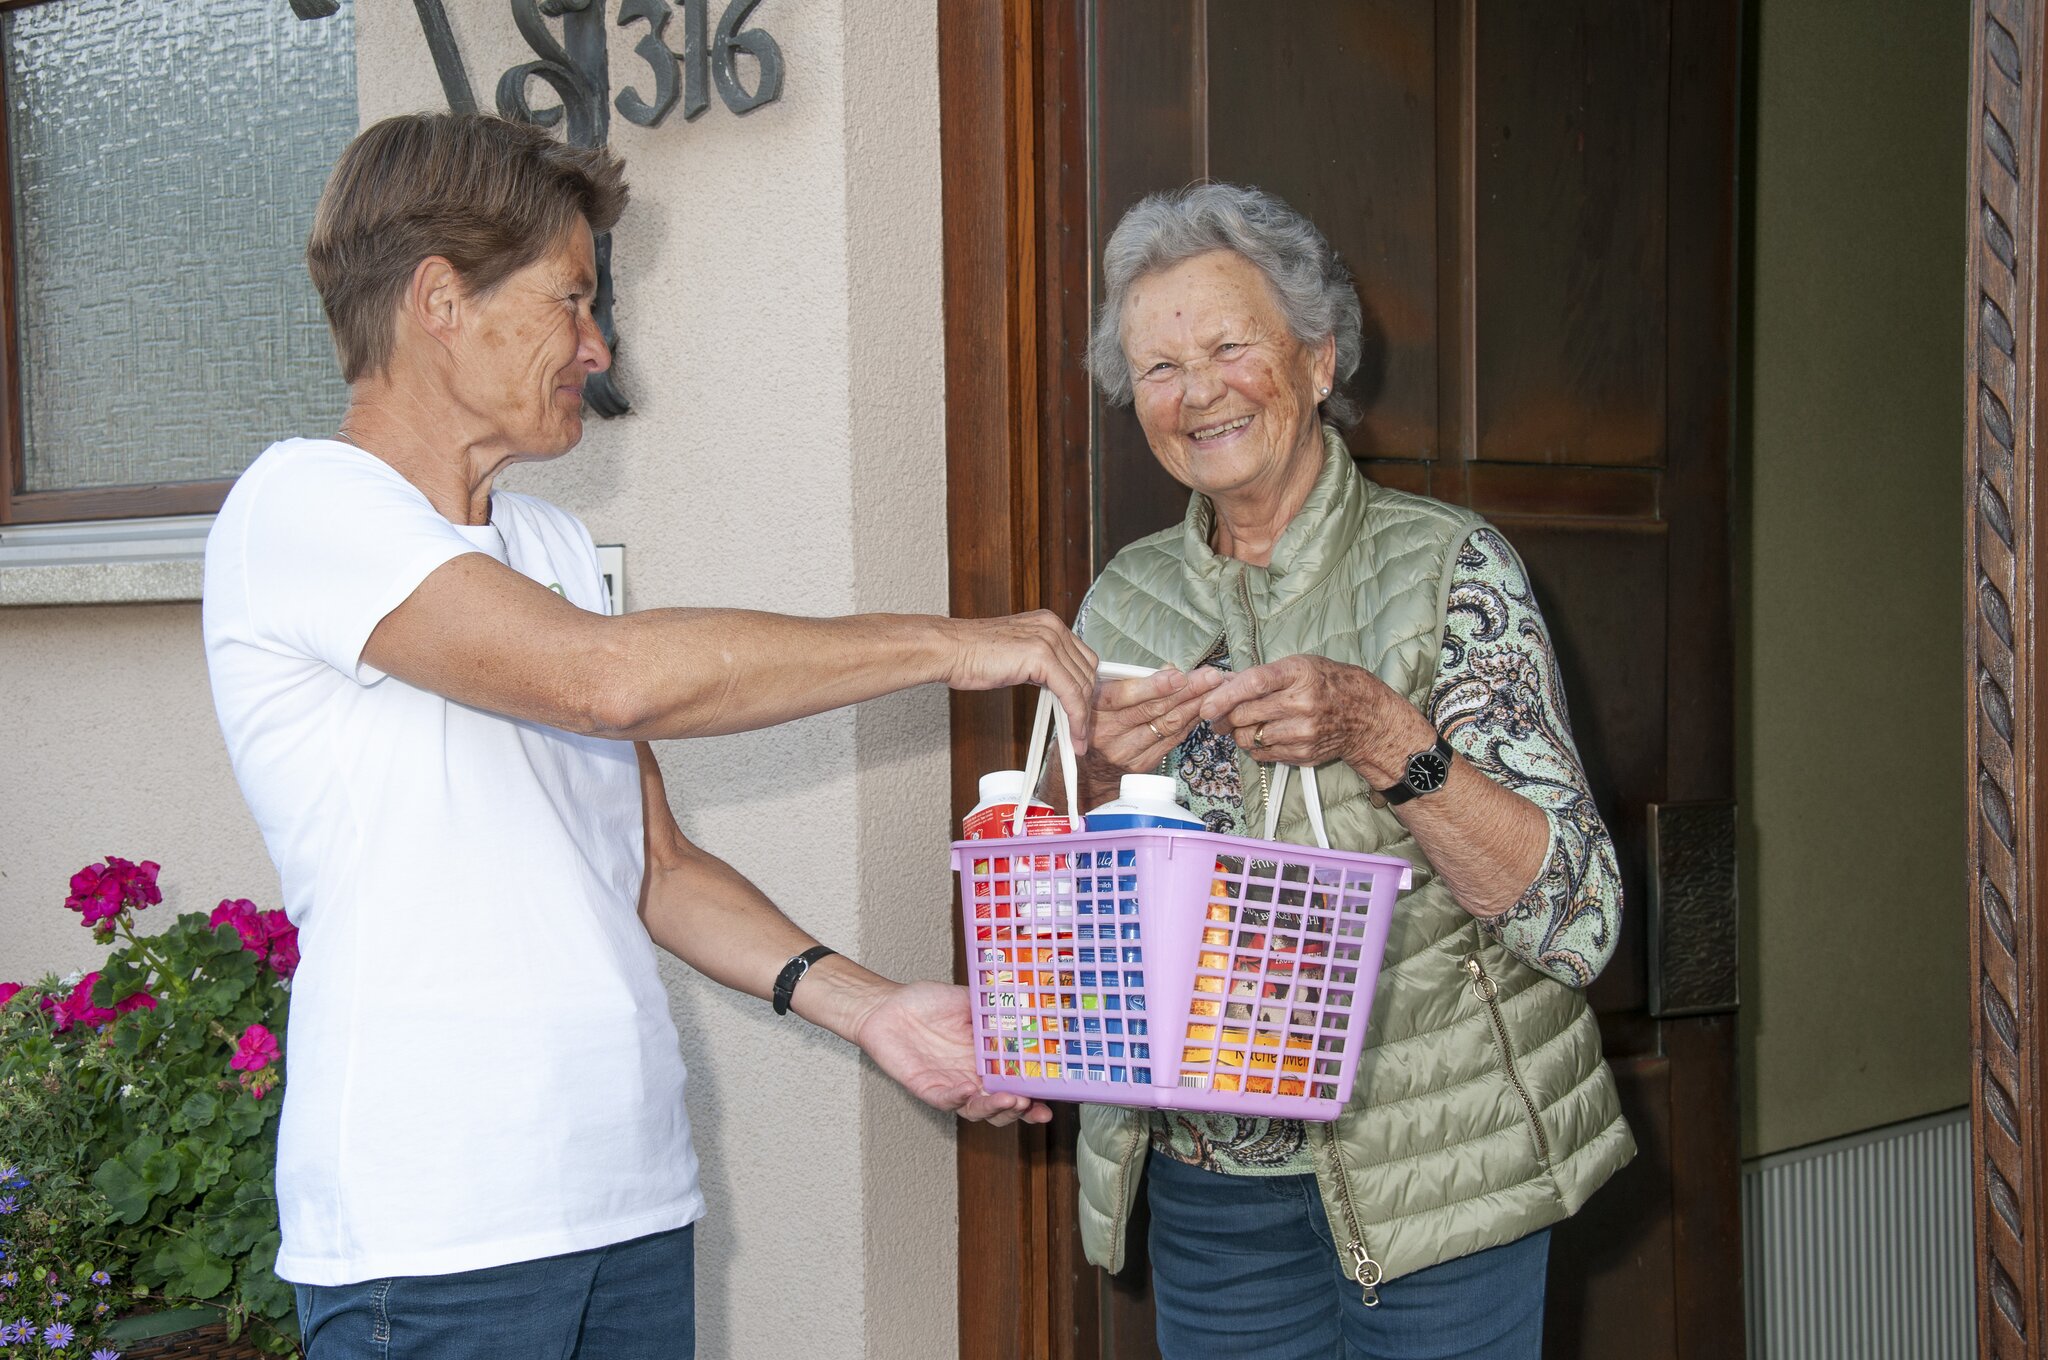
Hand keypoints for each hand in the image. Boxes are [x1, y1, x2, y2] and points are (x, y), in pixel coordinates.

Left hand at [850, 980, 1052, 1126]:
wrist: (887, 1006)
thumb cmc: (926, 1003)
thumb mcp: (969, 1000)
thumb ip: (996, 1006)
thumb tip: (1030, 998)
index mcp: (987, 1060)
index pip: (1017, 1083)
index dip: (1036, 1094)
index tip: (1055, 1097)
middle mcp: (972, 1077)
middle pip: (1002, 1107)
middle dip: (1020, 1111)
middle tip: (1033, 1106)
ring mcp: (951, 1086)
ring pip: (977, 1110)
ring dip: (995, 1109)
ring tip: (1011, 1100)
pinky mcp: (927, 1089)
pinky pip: (945, 1100)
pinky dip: (959, 1098)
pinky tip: (970, 1090)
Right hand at [942, 612, 1097, 751]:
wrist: (950, 650)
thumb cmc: (973, 654)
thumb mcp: (1018, 653)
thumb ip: (1041, 663)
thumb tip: (1057, 683)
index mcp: (1049, 623)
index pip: (1083, 657)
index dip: (1086, 687)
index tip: (1083, 710)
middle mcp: (1053, 627)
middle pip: (1088, 670)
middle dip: (1087, 703)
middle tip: (1082, 728)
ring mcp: (1049, 639)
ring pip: (1082, 684)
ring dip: (1083, 716)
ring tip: (1077, 737)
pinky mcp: (1042, 657)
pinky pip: (1070, 693)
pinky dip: (1075, 717)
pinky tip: (1073, 732)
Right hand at [1079, 667, 1229, 804]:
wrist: (1087, 765)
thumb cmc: (1097, 720)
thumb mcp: (1103, 693)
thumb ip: (1133, 680)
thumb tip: (1169, 669)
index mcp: (1095, 708)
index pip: (1126, 696)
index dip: (1154, 686)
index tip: (1179, 675)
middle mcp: (1108, 732)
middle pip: (1154, 710)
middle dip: (1187, 691)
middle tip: (1211, 678)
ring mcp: (1125, 751)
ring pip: (1167, 726)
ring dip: (1194, 706)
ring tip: (1214, 690)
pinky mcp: (1140, 764)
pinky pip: (1171, 740)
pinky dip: (1188, 723)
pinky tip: (1201, 710)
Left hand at [1197, 654, 1434, 785]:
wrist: (1365, 716)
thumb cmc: (1327, 684)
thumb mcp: (1299, 666)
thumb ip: (1262, 676)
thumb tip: (1220, 687)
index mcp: (1299, 674)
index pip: (1254, 683)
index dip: (1226, 695)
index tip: (1206, 705)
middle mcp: (1301, 703)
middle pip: (1245, 715)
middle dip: (1225, 716)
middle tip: (1217, 714)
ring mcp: (1303, 732)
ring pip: (1249, 738)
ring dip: (1239, 733)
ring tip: (1245, 723)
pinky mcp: (1303, 754)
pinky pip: (1262, 754)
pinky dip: (1256, 746)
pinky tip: (1265, 734)